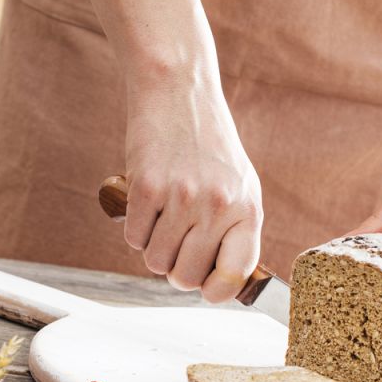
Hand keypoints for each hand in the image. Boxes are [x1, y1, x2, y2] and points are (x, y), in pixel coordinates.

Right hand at [81, 0, 262, 302]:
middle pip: (188, 276)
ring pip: (156, 262)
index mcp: (247, 208)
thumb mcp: (239, 184)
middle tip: (176, 245)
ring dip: (153, 250)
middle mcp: (218, 206)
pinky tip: (147, 206)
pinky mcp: (147, 187)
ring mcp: (182, 197)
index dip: (216, 290)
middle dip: (177, 269)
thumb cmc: (208, 143)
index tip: (207, 286)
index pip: (235, 274)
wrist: (178, 91)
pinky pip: (133, 240)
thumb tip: (220, 283)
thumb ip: (234, 229)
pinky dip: (135, 231)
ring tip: (162, 222)